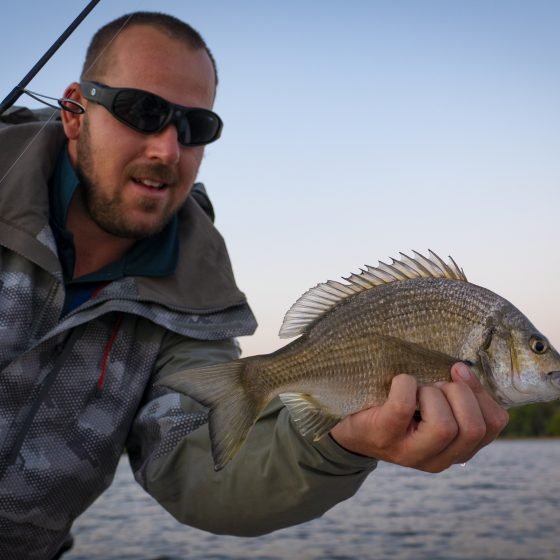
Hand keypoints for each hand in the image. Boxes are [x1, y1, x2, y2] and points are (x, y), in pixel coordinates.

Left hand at [330, 363, 508, 472]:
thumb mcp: (433, 406)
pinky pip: (405, 406)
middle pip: (474, 427)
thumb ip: (455, 397)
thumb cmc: (396, 408)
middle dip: (458, 394)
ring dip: (432, 394)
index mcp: (457, 451)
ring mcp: (410, 453)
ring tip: (416, 390)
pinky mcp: (385, 437)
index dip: (482, 393)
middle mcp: (438, 460)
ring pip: (445, 426)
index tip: (459, 372)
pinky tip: (398, 384)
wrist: (350, 427)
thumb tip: (463, 369)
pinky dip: (405, 386)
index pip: (494, 424)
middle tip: (434, 385)